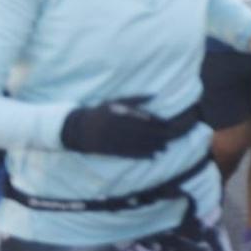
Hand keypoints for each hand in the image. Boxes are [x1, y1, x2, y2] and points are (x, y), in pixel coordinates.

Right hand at [60, 96, 175, 157]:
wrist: (80, 128)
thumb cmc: (102, 112)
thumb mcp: (116, 102)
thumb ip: (135, 99)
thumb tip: (154, 95)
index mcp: (120, 113)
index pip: (143, 117)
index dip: (157, 121)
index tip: (168, 123)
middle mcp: (118, 127)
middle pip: (143, 132)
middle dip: (158, 135)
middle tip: (170, 137)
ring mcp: (114, 140)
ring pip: (138, 144)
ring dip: (153, 147)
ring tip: (164, 148)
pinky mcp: (111, 150)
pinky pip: (129, 153)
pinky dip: (142, 156)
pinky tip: (152, 156)